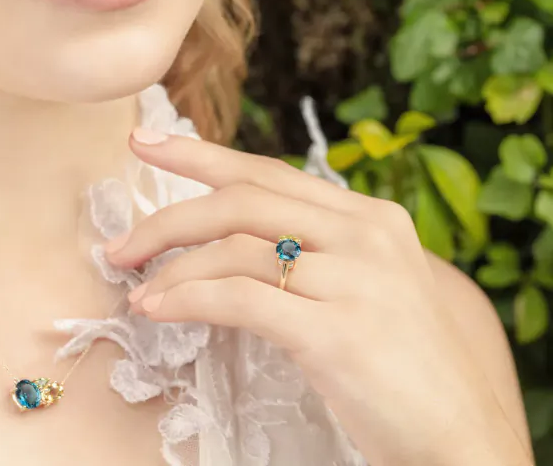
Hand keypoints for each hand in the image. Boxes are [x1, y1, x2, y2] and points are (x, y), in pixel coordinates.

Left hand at [104, 128, 531, 465]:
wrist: (458, 435)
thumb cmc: (401, 364)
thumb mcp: (364, 288)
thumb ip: (310, 254)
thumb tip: (224, 246)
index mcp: (369, 217)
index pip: (268, 173)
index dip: (200, 156)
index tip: (145, 144)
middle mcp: (365, 235)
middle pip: (241, 201)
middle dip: (167, 219)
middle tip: (119, 245)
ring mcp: (355, 280)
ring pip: (234, 249)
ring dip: (171, 269)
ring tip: (137, 291)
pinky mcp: (338, 331)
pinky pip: (241, 299)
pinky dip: (188, 300)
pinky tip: (159, 310)